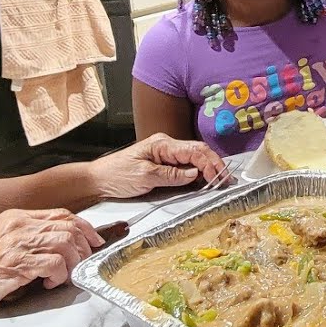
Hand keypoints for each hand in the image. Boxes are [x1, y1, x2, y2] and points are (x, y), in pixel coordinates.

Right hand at [0, 209, 102, 319]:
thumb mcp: (5, 244)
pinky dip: (58, 275)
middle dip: (84, 246)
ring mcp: (17, 243)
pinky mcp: (17, 263)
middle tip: (83, 263)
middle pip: (68, 226)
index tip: (95, 241)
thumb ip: (30, 239)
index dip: (84, 227)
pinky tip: (48, 283)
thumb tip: (64, 244)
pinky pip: (54, 263)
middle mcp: (19, 225)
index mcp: (16, 217)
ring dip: (71, 262)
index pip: (61, 214)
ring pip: (65, 242)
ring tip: (62, 276)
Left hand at [90, 133, 228, 199]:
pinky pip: (186, 168)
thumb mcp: (144, 176)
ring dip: (209, 170)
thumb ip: (171, 175)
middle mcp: (167, 147)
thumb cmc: (116, 174)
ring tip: (221, 182)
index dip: (210, 164)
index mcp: (162, 144)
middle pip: (199, 152)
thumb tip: (195, 173)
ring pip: (195, 159)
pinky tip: (206, 182)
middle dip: (215, 165)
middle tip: (227, 181)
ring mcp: (166, 156)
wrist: (98, 180)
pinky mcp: (164, 166)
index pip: (194, 150)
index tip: (218, 179)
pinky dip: (199, 174)